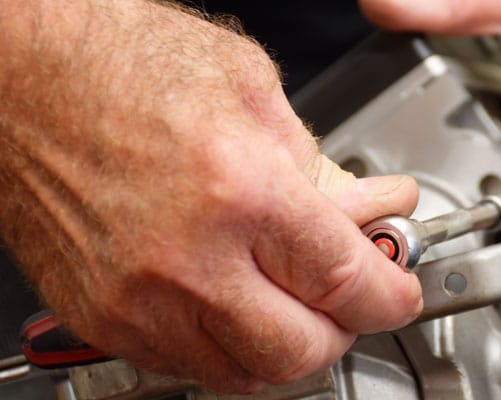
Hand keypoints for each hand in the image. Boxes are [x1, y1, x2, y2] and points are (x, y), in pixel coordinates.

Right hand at [0, 0, 420, 392]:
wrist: (14, 73)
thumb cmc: (115, 60)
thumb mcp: (251, 88)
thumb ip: (322, 165)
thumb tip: (369, 209)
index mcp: (238, 189)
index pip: (346, 283)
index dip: (389, 296)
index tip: (398, 292)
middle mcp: (186, 259)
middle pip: (301, 351)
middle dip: (343, 328)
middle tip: (349, 293)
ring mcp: (136, 300)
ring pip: (246, 373)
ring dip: (287, 343)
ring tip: (292, 294)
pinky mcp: (101, 317)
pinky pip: (189, 366)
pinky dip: (230, 346)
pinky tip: (236, 300)